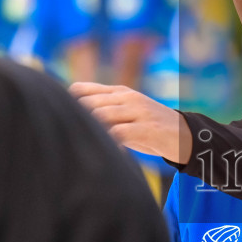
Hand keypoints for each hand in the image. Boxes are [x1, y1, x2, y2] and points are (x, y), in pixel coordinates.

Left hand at [71, 82, 191, 161]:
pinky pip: (120, 134)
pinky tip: (101, 151)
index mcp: (119, 92)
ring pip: (102, 116)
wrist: (185, 135)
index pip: (82, 90)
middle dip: (73, 118)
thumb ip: (104, 109)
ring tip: (77, 143)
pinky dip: (107, 142)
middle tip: (60, 136)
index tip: (55, 119)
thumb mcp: (127, 111)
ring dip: (88, 130)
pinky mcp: (147, 129)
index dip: (66, 104)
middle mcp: (127, 98)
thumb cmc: (149, 126)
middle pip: (88, 103)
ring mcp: (138, 112)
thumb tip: (70, 116)